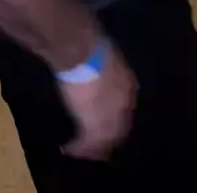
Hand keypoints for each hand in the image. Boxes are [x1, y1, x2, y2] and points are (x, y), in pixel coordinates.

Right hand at [59, 43, 137, 160]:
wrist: (82, 51)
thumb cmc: (90, 46)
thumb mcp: (104, 58)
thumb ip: (104, 71)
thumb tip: (96, 72)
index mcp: (128, 87)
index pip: (124, 111)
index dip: (114, 121)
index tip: (104, 126)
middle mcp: (124, 105)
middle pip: (118, 130)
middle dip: (106, 139)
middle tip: (92, 146)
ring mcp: (111, 116)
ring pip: (104, 141)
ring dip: (91, 147)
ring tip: (78, 150)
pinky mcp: (95, 126)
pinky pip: (87, 144)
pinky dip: (78, 148)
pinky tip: (68, 148)